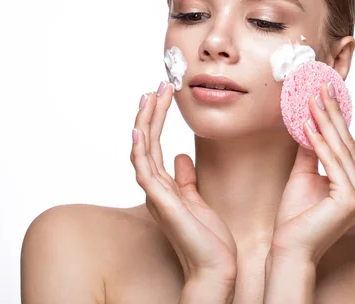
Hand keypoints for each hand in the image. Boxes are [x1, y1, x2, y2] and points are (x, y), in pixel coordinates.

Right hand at [131, 81, 237, 283]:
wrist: (215, 268)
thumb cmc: (208, 238)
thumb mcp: (197, 200)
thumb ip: (186, 179)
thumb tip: (182, 156)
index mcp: (163, 187)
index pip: (154, 146)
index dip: (154, 120)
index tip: (161, 96)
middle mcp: (154, 189)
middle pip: (145, 143)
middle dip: (149, 113)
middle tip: (156, 86)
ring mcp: (156, 196)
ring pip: (142, 151)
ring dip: (145, 122)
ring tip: (150, 95)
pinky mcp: (162, 204)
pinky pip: (145, 172)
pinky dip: (140, 150)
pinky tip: (139, 130)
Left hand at [270, 83, 354, 265]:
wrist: (289, 248)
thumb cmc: (297, 216)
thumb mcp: (306, 174)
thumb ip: (314, 149)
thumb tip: (312, 120)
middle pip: (353, 141)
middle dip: (338, 111)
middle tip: (327, 85)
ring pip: (342, 149)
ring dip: (326, 121)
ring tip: (313, 98)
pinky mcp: (351, 200)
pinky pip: (332, 163)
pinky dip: (319, 143)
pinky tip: (308, 124)